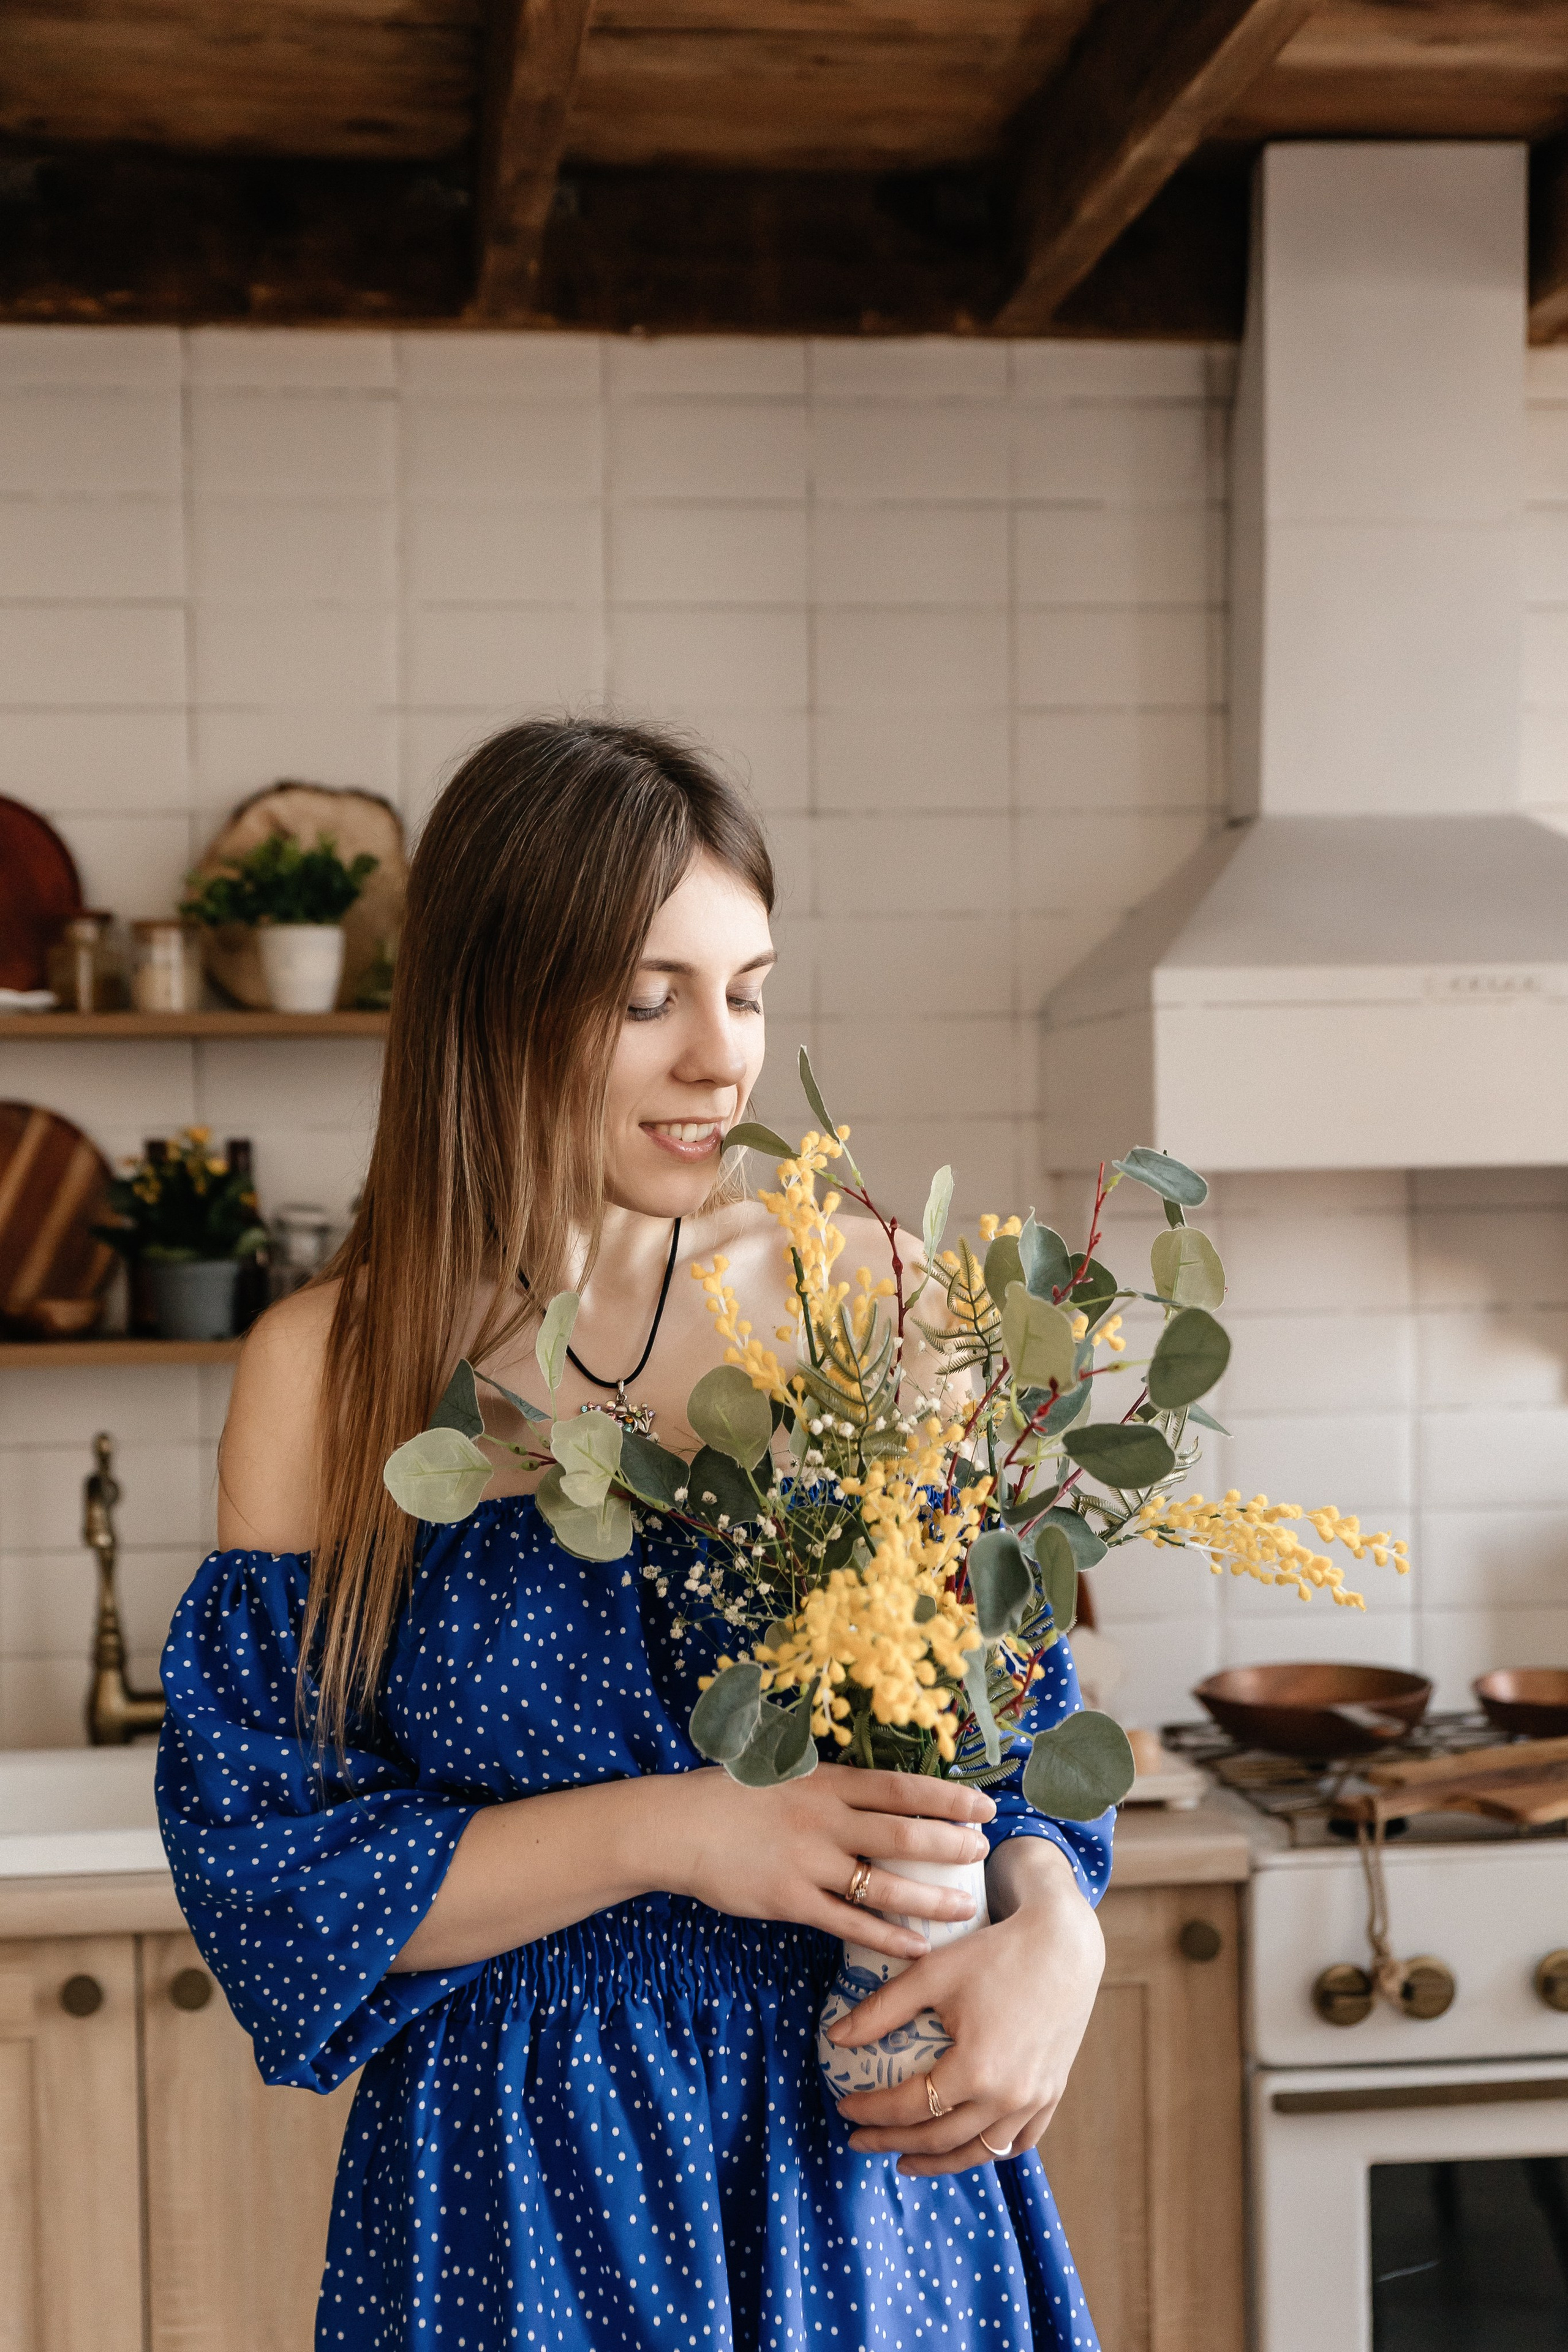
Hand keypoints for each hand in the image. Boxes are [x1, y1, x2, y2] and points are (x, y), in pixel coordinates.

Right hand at [661, 1764, 996, 1962]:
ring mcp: (809, 1863)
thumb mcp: (786, 1774)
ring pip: (884, 1884)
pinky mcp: (791, 1901)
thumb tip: (881, 1791)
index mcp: (828, 1783)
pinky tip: (917, 1948)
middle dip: (951, 1845)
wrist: (679, 1826)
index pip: (902, 1788)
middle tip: (983, 1854)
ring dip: (930, 1898)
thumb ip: (833, 1785)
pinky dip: (887, 1937)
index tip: (984, 1805)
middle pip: (904, 1834)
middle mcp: (826, 1821)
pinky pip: (850, 1923)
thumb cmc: (733, 1796)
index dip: (948, 1797)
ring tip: (966, 1907)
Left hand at [828, 1839, 1103, 2173]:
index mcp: (976, 2071)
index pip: (909, 2106)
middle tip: (860, 2140)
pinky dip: (987, 2150)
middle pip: (941, 2138)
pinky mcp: (1053, 2094)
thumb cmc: (994, 1953)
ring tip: (905, 2159)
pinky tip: (965, 2146)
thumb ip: (882, 2010)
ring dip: (939, 2160)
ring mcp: (1035, 2100)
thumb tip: (835, 2037)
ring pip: (980, 2151)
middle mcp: (1008, 2097)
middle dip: (893, 2143)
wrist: (1064, 1944)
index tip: (845, 2107)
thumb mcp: (931, 1974)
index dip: (872, 2112)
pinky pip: (1018, 2142)